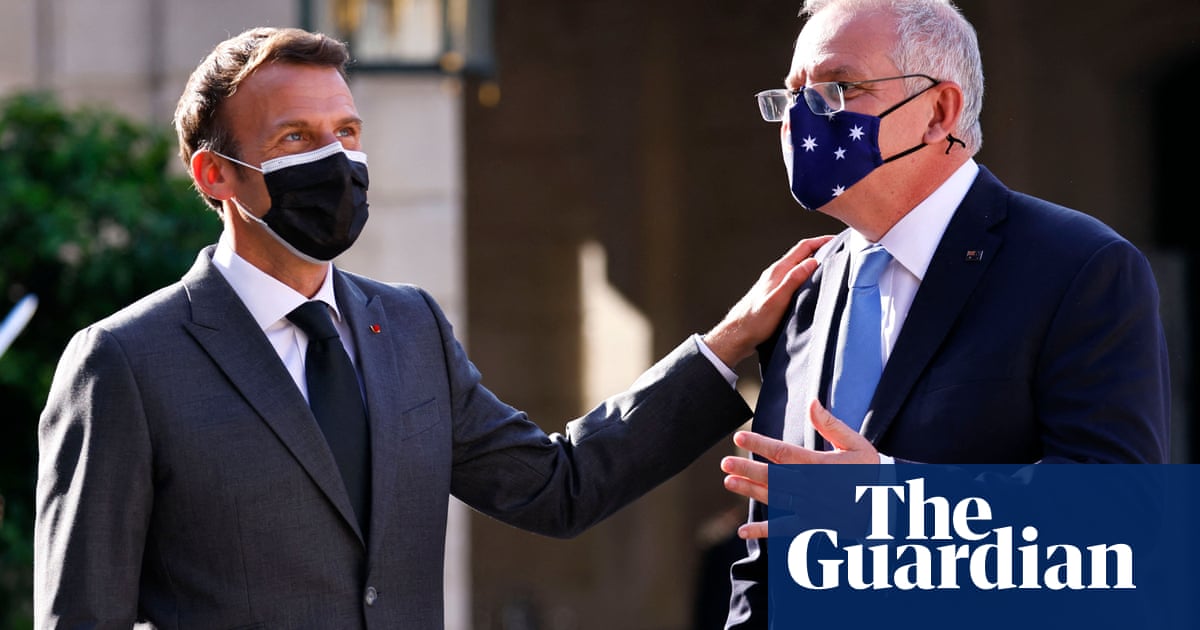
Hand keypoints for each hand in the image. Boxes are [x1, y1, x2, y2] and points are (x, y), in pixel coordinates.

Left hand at [702, 235, 832, 367]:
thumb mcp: (777, 300)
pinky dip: (805, 276)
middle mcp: (775, 274)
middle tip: (837, 250)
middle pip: (800, 255)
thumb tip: (812, 262)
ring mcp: (774, 284)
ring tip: (828, 264)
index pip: (802, 248)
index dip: (820, 241)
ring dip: (812, 262)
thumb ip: (793, 279)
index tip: (836, 239)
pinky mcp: (774, 294)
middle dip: (819, 249)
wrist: (737, 335)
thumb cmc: (755, 321)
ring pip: (797, 267)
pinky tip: (810, 285)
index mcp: (777, 271)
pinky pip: (793, 279)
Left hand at [720, 399, 879, 538]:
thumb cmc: (870, 472)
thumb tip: (812, 402)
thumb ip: (831, 425)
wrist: (887, 508)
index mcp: (820, 465)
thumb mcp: (857, 444)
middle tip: (725, 463)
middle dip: (747, 469)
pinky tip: (742, 531)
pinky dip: (763, 531)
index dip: (759, 445)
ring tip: (728, 482)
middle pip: (773, 477)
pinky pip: (783, 529)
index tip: (739, 438)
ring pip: (774, 498)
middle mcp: (811, 487)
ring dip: (750, 491)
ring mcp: (810, 508)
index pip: (783, 453)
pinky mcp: (811, 526)